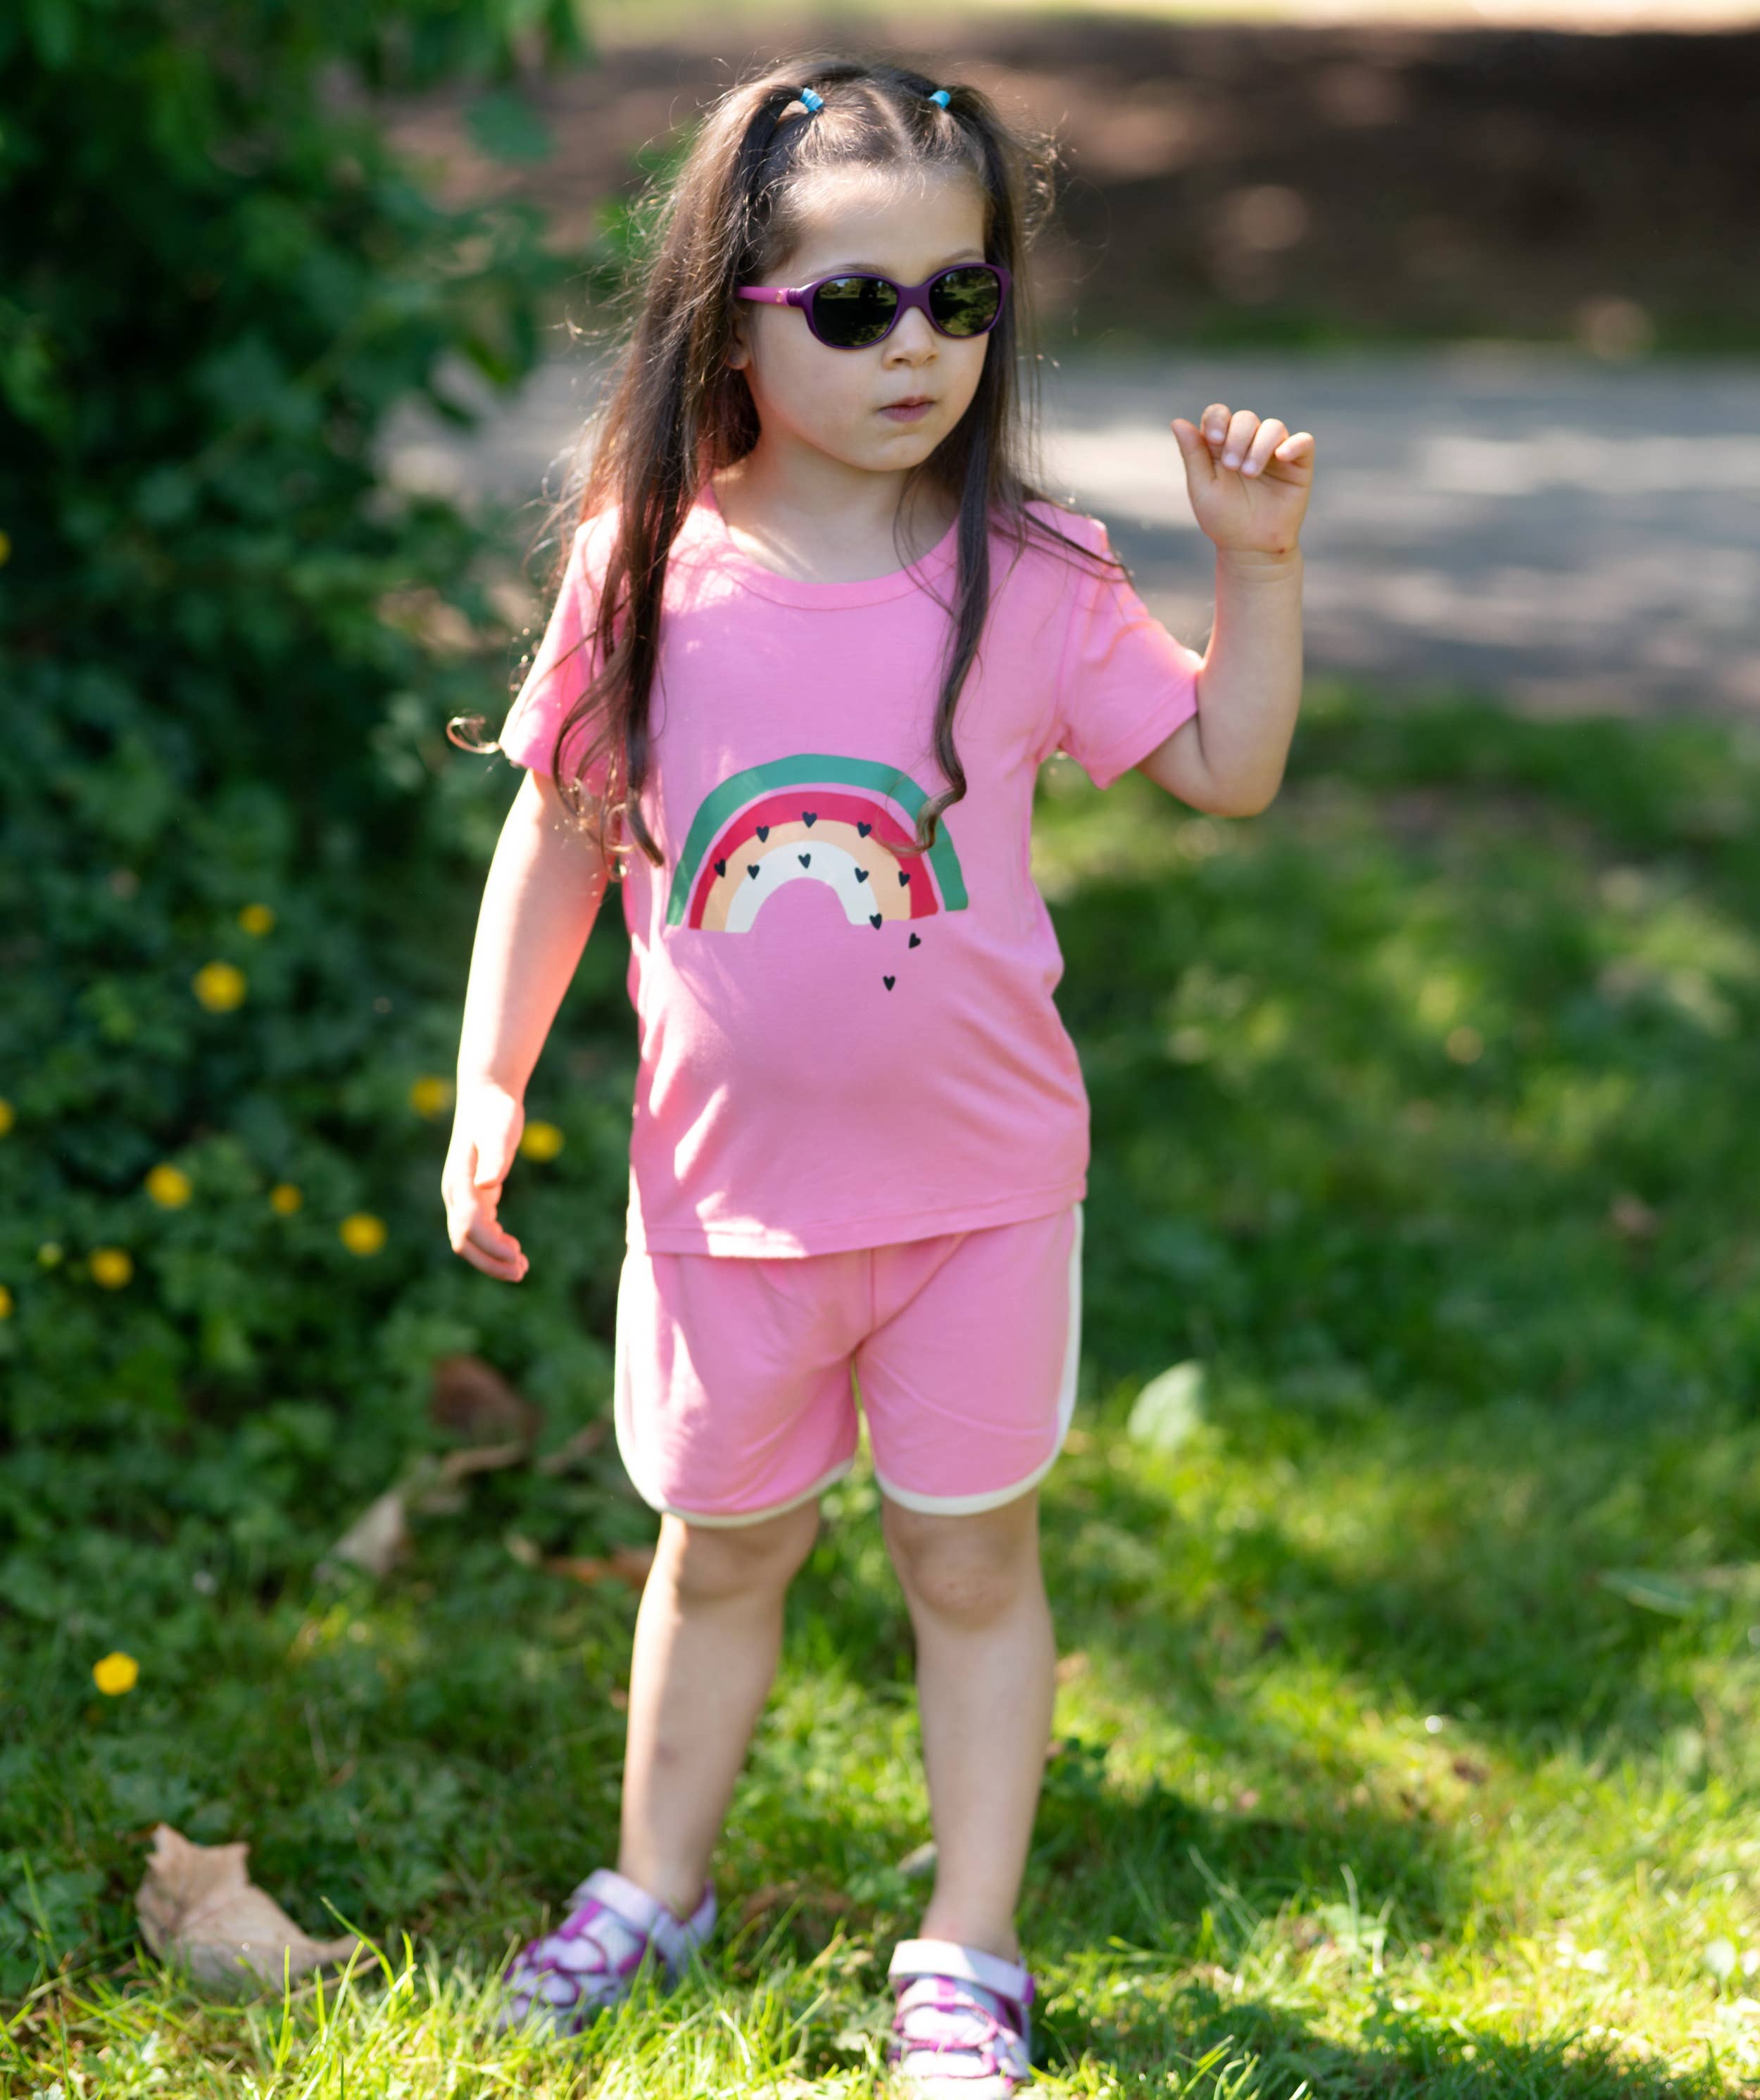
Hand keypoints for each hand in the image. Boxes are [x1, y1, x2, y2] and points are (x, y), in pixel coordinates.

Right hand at [442, 1079, 528, 1281]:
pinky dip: (494, 1242)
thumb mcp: (500, 1131)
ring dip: (492, 1256)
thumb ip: (495, 1158)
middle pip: (464, 1241)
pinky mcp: (476, 1191)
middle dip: (489, 1262)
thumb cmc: (496, 1111)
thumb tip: (489, 1185)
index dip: (491, 1247)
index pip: (469, 1227)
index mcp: (459, 1183)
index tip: (517, 1258)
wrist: (487, 1093)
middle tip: (521, 1272)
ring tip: (522, 1266)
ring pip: (470, 1238)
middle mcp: (456, 1193)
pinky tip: (513, 1247)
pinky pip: (479, 1226)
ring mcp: (464, 1193)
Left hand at [1172, 403, 1314, 559]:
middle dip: (1237, 438)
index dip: (1217, 419)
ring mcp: (1275, 452)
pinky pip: (1304, 441)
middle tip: (1233, 468)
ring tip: (1250, 473)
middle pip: (1246, 418)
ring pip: (1273, 427)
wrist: (1252, 548)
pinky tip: (1282, 456)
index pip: (1219, 414)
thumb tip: (1177, 421)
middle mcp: (1249, 443)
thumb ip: (1192, 454)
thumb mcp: (1202, 488)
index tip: (1214, 440)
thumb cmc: (1224, 520)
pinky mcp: (1298, 464)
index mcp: (1222, 446)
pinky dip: (1294, 444)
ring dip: (1260, 446)